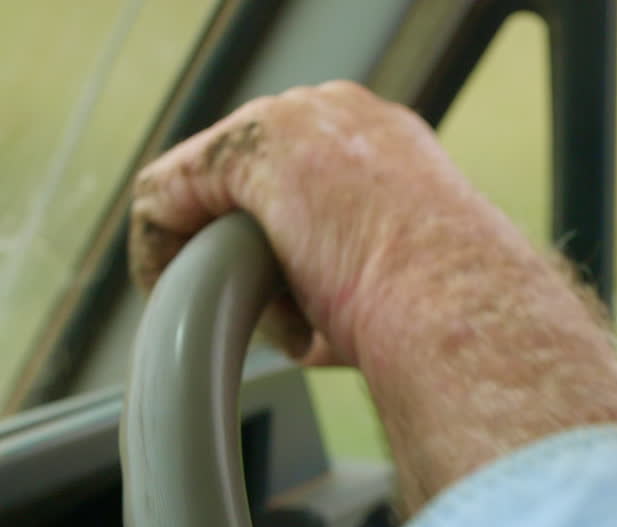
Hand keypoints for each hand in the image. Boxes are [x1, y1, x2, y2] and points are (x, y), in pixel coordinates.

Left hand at [130, 80, 505, 364]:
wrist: (454, 303)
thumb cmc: (444, 310)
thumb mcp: (403, 276)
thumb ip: (354, 269)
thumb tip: (316, 322)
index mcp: (386, 142)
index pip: (296, 177)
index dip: (275, 242)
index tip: (286, 303)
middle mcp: (339, 116)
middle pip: (246, 176)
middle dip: (241, 247)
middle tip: (263, 312)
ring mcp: (293, 121)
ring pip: (205, 186)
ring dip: (215, 256)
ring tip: (250, 312)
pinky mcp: (244, 151)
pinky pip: (164, 198)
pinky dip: (162, 254)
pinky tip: (188, 300)